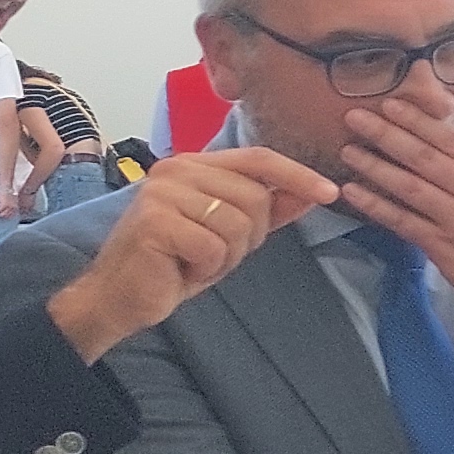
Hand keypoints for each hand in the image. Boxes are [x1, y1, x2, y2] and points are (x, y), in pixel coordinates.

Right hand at [0, 188, 26, 220]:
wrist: (6, 184)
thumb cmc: (7, 188)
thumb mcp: (9, 197)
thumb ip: (8, 201)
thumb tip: (3, 204)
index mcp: (15, 204)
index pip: (13, 213)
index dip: (7, 215)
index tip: (2, 214)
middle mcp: (13, 206)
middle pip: (8, 215)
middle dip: (2, 215)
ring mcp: (9, 206)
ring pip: (3, 214)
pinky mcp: (4, 205)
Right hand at [45, 148, 340, 362]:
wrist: (121, 296)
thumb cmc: (176, 262)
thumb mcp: (231, 234)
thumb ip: (269, 210)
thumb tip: (312, 192)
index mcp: (195, 164)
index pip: (258, 158)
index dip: (297, 175)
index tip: (332, 193)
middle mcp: (176, 169)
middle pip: (255, 197)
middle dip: (249, 236)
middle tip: (214, 252)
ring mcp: (162, 192)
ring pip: (238, 223)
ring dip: (228, 255)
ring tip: (195, 260)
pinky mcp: (154, 221)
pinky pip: (214, 248)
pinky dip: (207, 268)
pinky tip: (181, 268)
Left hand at [341, 101, 453, 327]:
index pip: (452, 140)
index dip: (419, 121)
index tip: (391, 105)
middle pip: (425, 158)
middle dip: (387, 135)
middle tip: (355, 117)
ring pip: (409, 187)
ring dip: (375, 167)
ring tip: (348, 150)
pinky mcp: (443, 248)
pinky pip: (403, 222)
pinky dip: (376, 206)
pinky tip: (353, 192)